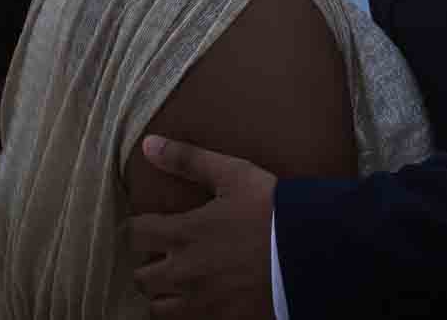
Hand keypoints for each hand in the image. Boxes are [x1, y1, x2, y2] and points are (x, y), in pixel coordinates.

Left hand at [126, 135, 278, 319]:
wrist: (311, 253)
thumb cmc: (272, 210)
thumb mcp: (233, 175)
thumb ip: (188, 160)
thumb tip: (148, 144)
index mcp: (184, 234)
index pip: (135, 234)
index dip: (137, 228)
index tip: (147, 225)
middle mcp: (185, 273)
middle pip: (141, 278)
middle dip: (148, 265)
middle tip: (164, 257)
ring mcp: (202, 303)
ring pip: (159, 309)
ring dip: (164, 295)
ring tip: (178, 284)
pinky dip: (188, 314)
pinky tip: (201, 300)